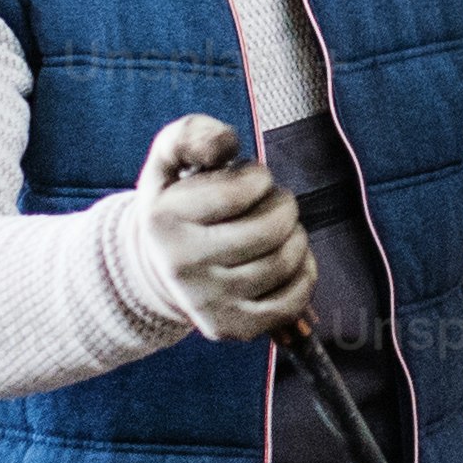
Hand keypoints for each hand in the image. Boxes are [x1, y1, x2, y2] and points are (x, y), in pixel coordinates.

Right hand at [130, 116, 310, 340]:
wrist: (159, 267)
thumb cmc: (178, 203)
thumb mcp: (169, 160)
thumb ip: (192, 135)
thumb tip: (225, 145)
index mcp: (165, 219)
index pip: (243, 190)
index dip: (258, 177)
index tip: (248, 180)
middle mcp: (182, 266)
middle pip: (271, 229)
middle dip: (282, 205)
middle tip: (269, 204)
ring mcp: (208, 301)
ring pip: (285, 262)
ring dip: (295, 236)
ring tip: (276, 229)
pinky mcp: (231, 327)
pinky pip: (291, 301)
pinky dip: (304, 274)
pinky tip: (287, 259)